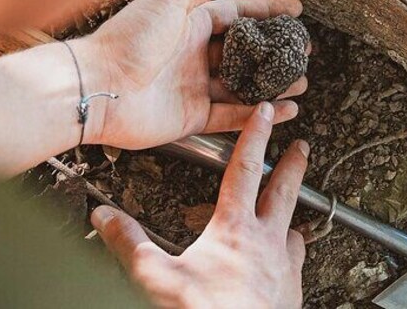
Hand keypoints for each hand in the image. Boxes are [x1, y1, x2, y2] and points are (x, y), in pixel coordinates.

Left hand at [84, 0, 307, 149]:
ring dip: (273, 83)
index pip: (238, 13)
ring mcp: (193, 85)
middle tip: (304, 50)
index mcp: (190, 21)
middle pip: (245, 51)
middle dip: (276, 50)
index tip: (296, 11)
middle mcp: (194, 52)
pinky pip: (233, 115)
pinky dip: (258, 113)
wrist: (98, 87)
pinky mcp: (191, 116)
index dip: (268, 10)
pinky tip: (283, 108)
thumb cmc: (129, 38)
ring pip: (243, 84)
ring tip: (302, 81)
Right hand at [91, 103, 307, 307]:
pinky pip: (298, 263)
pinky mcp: (292, 292)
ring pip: (295, 228)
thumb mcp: (156, 277)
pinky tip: (288, 260)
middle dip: (291, 165)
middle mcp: (265, 242)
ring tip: (295, 207)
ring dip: (293, 212)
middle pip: (283, 191)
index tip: (263, 115)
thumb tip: (105, 218)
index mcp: (233, 229)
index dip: (254, 137)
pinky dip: (294, 254)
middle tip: (300, 147)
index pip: (245, 169)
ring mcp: (283, 268)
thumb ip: (130, 243)